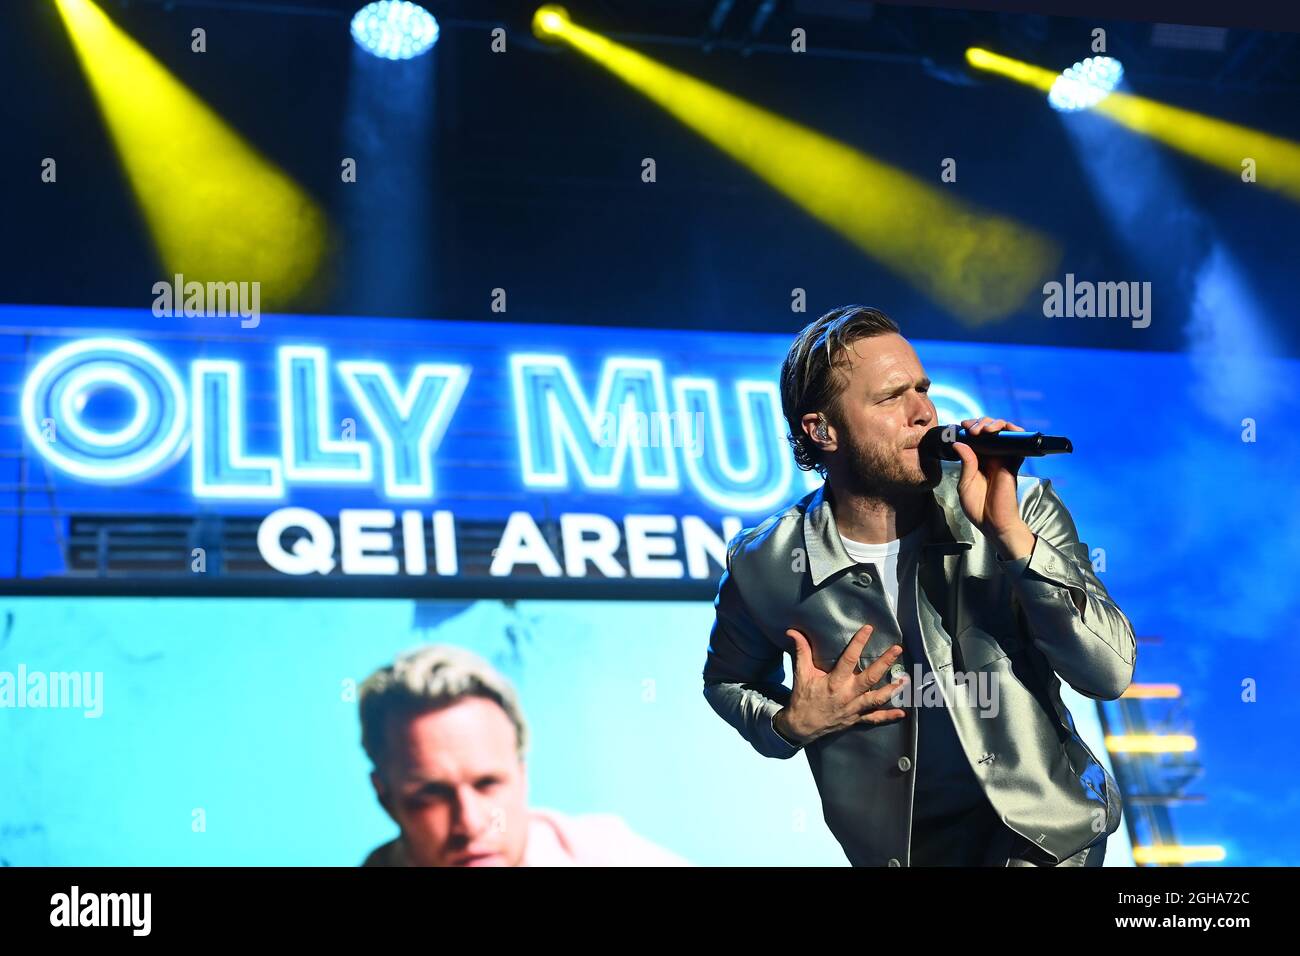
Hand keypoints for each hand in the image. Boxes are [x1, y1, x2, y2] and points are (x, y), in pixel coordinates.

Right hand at [774, 624, 908, 746]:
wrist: (801, 726)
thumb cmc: (802, 698)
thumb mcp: (800, 674)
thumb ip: (801, 651)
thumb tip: (793, 631)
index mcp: (834, 682)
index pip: (849, 659)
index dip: (859, 643)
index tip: (868, 629)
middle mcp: (847, 695)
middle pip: (870, 678)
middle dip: (885, 663)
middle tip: (897, 649)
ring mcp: (854, 708)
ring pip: (876, 698)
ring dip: (892, 689)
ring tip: (905, 679)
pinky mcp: (856, 719)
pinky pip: (874, 719)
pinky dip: (888, 717)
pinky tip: (902, 713)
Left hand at [952, 416, 1034, 559]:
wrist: (994, 523)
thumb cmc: (978, 507)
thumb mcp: (965, 484)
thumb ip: (966, 463)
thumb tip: (959, 443)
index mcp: (977, 461)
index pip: (975, 437)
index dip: (970, 427)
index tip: (961, 426)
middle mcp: (991, 457)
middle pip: (989, 431)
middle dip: (980, 423)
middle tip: (971, 429)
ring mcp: (1003, 459)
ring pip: (1003, 432)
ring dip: (994, 424)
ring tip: (984, 430)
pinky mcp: (1013, 463)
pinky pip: (1019, 443)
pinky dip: (1014, 432)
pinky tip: (1001, 431)